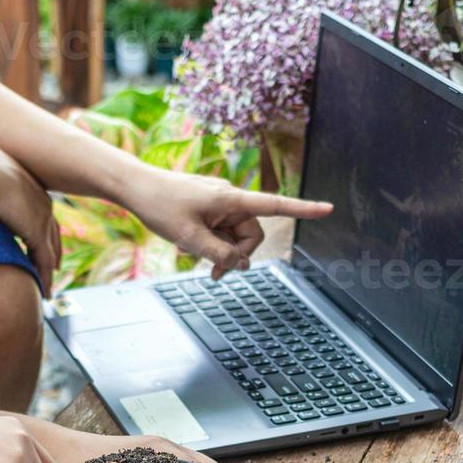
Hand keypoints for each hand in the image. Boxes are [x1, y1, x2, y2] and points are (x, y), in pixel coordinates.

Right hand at [0, 139, 60, 295]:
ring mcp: (41, 216)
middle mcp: (41, 200)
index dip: (42, 230)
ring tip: (47, 286)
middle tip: (53, 268)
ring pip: (51, 249)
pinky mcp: (37, 231)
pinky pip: (44, 260)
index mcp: (29, 185)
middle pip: (52, 231)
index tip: (41, 244)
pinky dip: (45, 277)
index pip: (41, 212)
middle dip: (53, 249)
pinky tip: (44, 291)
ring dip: (48, 269)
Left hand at [124, 169, 332, 278]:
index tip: (328, 209)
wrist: (134, 188)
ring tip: (191, 256)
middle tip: (214, 274)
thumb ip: (221, 254)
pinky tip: (186, 247)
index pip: (275, 205)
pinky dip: (208, 243)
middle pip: (251, 235)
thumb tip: (242, 266)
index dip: (303, 209)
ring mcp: (219, 204)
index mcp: (231, 199)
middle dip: (236, 255)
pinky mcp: (208, 208)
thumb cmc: (160, 206)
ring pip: (233, 236)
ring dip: (219, 252)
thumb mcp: (190, 238)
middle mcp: (230, 199)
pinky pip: (219, 231)